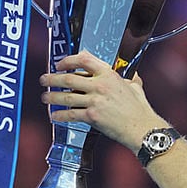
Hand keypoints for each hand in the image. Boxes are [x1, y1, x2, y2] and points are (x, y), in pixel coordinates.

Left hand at [39, 50, 163, 151]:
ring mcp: (95, 101)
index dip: (68, 60)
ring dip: (52, 97)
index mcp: (109, 74)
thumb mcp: (135, 86)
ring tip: (45, 97)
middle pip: (69, 78)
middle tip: (44, 79)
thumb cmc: (140, 109)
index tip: (60, 64)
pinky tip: (54, 115)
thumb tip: (131, 77)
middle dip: (52, 78)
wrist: (142, 128)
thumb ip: (130, 79)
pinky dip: (60, 115)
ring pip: (66, 97)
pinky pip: (71, 114)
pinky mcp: (92, 117)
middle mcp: (100, 85)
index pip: (83, 59)